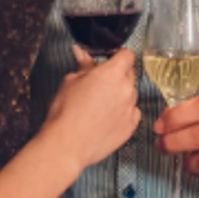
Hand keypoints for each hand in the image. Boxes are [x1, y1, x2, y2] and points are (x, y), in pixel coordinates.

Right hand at [42, 48, 139, 169]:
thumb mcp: (70, 81)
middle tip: (101, 81)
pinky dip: (124, 111)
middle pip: (130, 74)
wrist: (67, 144)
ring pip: (131, 94)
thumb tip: (81, 52)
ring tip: (102, 103)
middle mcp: (126, 89)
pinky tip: (108, 116)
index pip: (127, 55)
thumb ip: (83, 66)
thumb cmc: (65, 112)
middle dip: (118, 74)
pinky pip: (133, 113)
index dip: (119, 54)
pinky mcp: (130, 127)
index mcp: (112, 73)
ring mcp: (130, 109)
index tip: (111, 58)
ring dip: (121, 93)